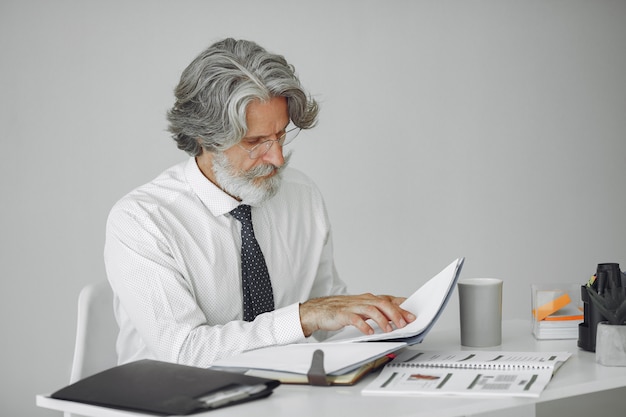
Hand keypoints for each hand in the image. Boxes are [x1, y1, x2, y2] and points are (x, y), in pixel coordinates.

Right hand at [299, 293, 415, 336]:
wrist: (318, 310)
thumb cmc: (340, 310)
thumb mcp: (361, 309)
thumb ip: (377, 311)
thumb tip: (396, 316)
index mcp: (368, 299)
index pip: (388, 299)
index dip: (402, 306)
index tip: (412, 314)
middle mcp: (362, 300)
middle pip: (382, 303)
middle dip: (395, 313)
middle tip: (404, 324)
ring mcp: (352, 306)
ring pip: (371, 309)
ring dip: (382, 320)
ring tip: (389, 330)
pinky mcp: (342, 314)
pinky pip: (355, 319)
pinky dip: (363, 325)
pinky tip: (369, 332)